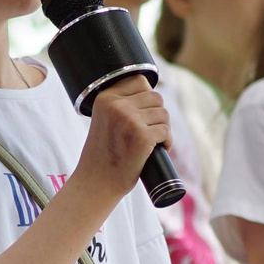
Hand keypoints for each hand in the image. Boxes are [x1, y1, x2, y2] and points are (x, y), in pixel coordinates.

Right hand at [73, 81, 172, 201]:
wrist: (95, 183)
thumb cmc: (103, 154)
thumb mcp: (104, 120)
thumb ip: (120, 105)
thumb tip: (150, 91)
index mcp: (105, 98)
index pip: (140, 81)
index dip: (147, 99)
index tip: (142, 116)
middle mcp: (116, 105)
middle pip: (156, 97)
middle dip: (158, 115)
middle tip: (150, 132)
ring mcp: (130, 120)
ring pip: (164, 114)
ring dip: (163, 128)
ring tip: (153, 142)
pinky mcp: (142, 137)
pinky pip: (166, 131)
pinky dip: (167, 142)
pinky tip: (158, 150)